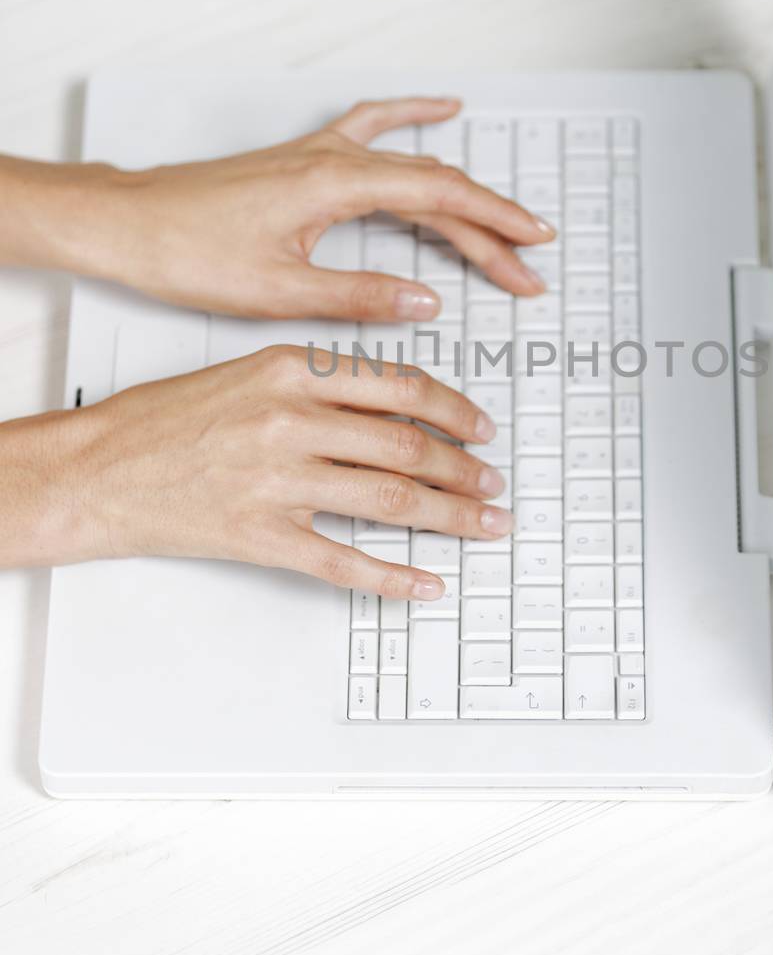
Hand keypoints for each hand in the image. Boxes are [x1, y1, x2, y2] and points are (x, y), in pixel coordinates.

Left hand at [0, 97, 553, 319]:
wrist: (128, 223)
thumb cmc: (186, 252)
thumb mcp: (280, 291)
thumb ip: (361, 295)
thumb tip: (426, 303)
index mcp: (336, 184)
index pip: (442, 197)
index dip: (496, 223)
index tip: (533, 249)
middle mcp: (333, 159)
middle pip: (437, 185)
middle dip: (489, 227)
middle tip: (526, 268)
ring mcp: (319, 153)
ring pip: (412, 164)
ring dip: (462, 193)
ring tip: (504, 220)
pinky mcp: (303, 159)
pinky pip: (374, 127)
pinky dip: (412, 117)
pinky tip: (438, 109)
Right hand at [0, 346, 510, 589]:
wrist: (99, 468)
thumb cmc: (165, 419)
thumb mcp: (247, 371)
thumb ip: (319, 384)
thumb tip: (394, 408)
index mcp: (290, 370)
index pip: (400, 387)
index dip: (454, 410)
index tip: (480, 428)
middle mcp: (290, 421)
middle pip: (407, 446)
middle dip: (463, 469)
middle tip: (491, 483)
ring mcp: (277, 482)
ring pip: (390, 501)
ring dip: (449, 516)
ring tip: (481, 524)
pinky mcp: (261, 536)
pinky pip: (344, 561)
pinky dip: (393, 577)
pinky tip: (424, 583)